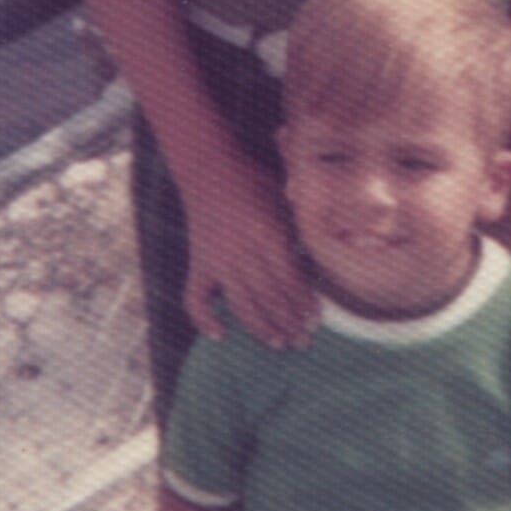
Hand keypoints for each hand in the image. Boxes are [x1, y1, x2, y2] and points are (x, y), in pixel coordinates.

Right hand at [178, 151, 316, 350]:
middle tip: (303, 341)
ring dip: (260, 328)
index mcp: (266, 234)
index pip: (289, 280)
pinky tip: (220, 336)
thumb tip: (313, 272)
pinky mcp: (197, 264)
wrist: (208, 166)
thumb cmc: (254, 182)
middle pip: (268, 297)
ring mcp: (215, 260)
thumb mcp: (282, 202)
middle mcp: (240, 251)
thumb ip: (296, 236)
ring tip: (278, 343)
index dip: (303, 304)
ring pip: (239, 304)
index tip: (316, 321)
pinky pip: (194, 299)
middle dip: (288, 322)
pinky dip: (203, 320)